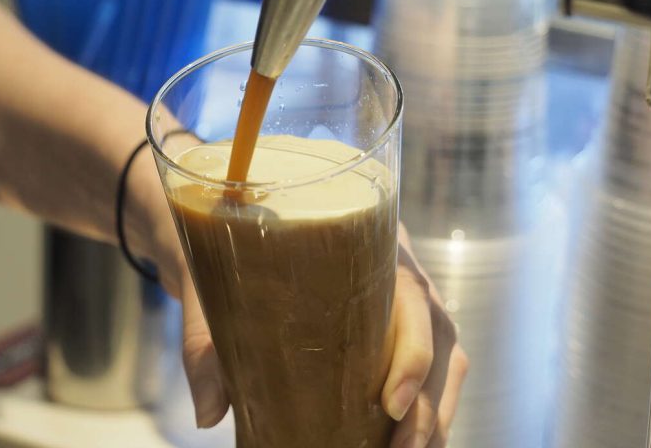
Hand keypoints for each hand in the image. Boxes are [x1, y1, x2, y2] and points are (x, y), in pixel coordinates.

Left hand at [153, 212, 467, 439]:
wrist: (220, 224)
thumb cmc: (225, 243)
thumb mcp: (209, 281)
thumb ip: (205, 340)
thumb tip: (208, 413)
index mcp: (366, 239)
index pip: (411, 294)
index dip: (413, 352)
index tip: (390, 402)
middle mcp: (395, 267)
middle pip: (439, 334)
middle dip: (429, 402)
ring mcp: (400, 298)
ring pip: (445, 355)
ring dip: (436, 412)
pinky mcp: (393, 325)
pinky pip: (429, 367)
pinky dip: (427, 408)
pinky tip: (408, 442)